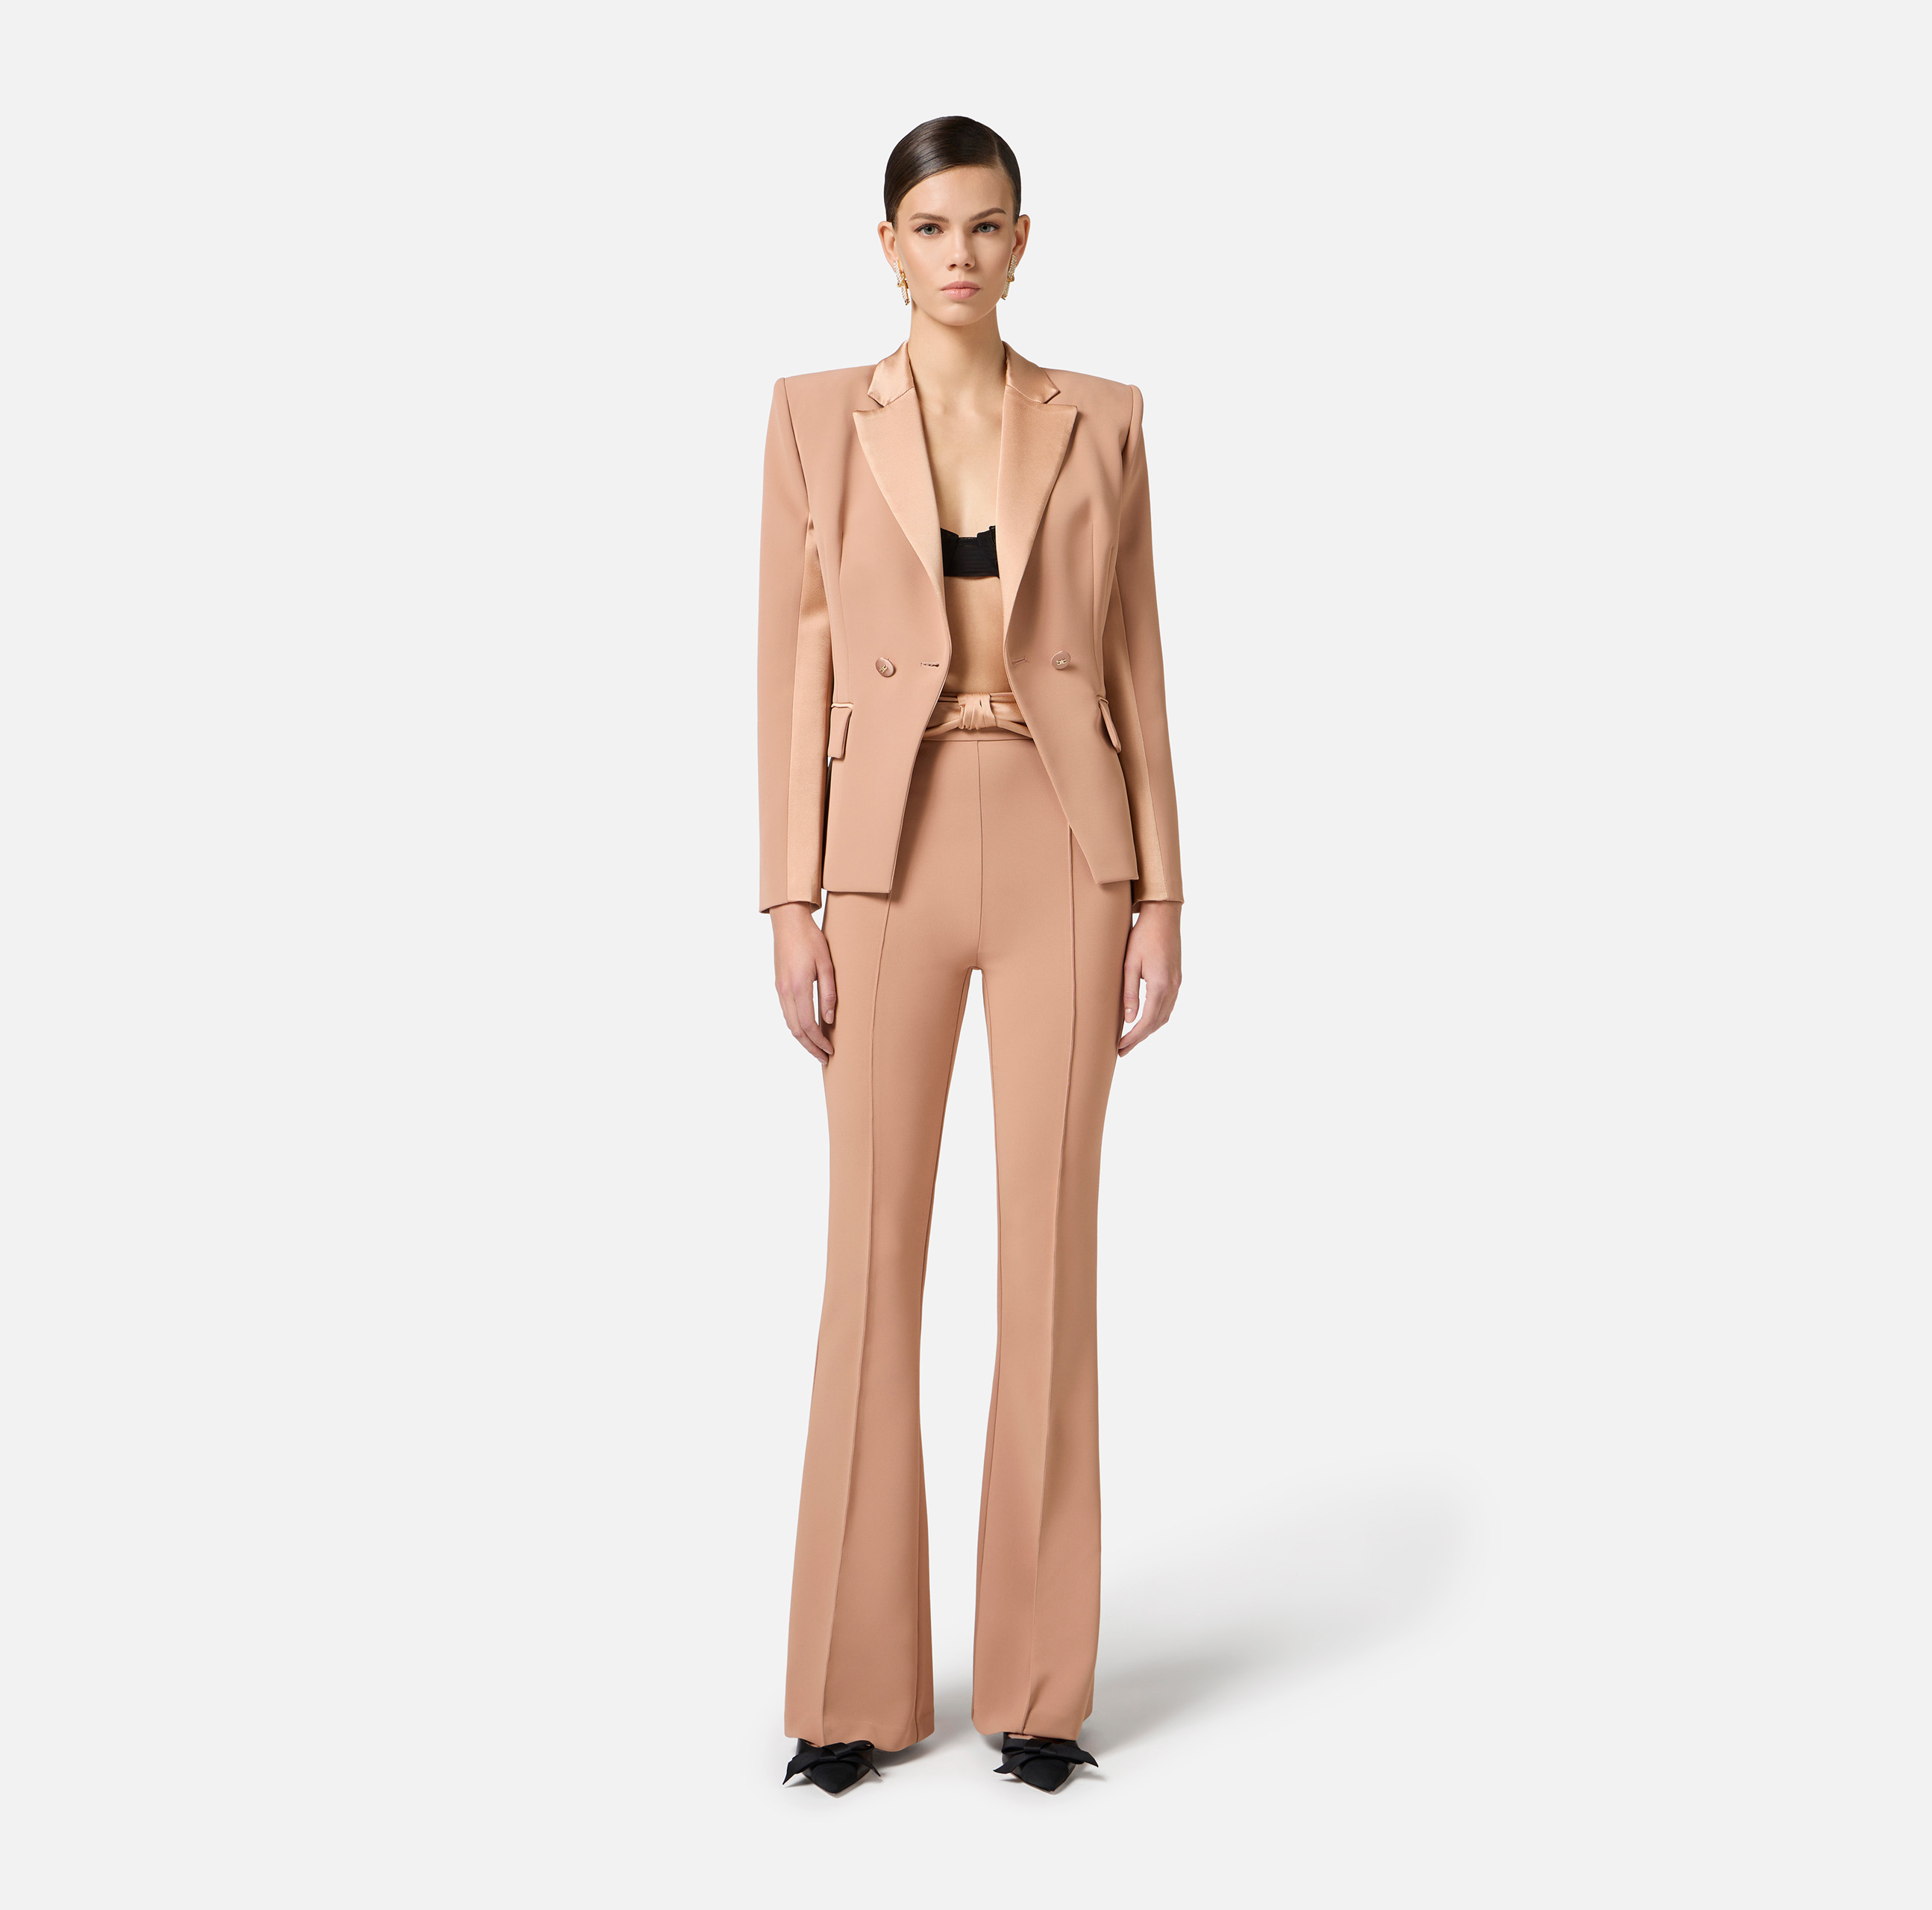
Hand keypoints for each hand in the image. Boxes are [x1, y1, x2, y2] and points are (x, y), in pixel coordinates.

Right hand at [771, 901, 836, 1061]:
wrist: (788, 921)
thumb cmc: (810, 939)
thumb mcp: (826, 964)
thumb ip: (828, 992)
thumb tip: (828, 1019)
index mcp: (797, 987)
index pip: (808, 1025)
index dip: (819, 1042)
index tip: (831, 1051)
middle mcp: (785, 991)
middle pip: (795, 1030)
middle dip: (810, 1047)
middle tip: (824, 1058)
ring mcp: (779, 989)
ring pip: (788, 1023)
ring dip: (802, 1039)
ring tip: (817, 1048)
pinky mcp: (779, 985)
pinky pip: (786, 1013)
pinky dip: (796, 1026)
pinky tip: (807, 1029)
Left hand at [1118, 900, 1180, 1057]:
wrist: (1163, 915)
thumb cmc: (1142, 936)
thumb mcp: (1129, 964)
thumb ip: (1129, 993)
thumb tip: (1129, 1019)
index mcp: (1161, 985)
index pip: (1147, 1021)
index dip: (1134, 1038)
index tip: (1120, 1048)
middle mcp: (1173, 987)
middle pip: (1157, 1022)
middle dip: (1140, 1038)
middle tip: (1122, 1050)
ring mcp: (1177, 983)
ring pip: (1165, 1015)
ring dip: (1149, 1029)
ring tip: (1131, 1039)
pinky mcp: (1177, 977)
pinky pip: (1168, 1005)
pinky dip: (1157, 1018)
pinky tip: (1146, 1020)